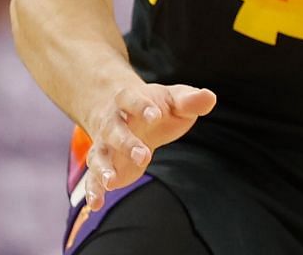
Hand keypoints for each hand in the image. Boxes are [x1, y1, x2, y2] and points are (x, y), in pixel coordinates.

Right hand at [79, 81, 216, 211]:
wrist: (126, 114)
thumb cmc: (157, 106)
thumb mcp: (175, 100)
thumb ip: (190, 101)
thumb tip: (209, 97)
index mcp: (128, 100)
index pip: (131, 100)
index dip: (141, 107)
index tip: (155, 116)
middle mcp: (111, 122)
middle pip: (114, 131)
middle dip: (126, 143)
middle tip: (144, 156)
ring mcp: (104, 145)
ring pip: (99, 155)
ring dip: (103, 169)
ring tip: (111, 183)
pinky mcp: (104, 164)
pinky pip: (93, 178)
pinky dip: (93, 190)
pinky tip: (95, 205)